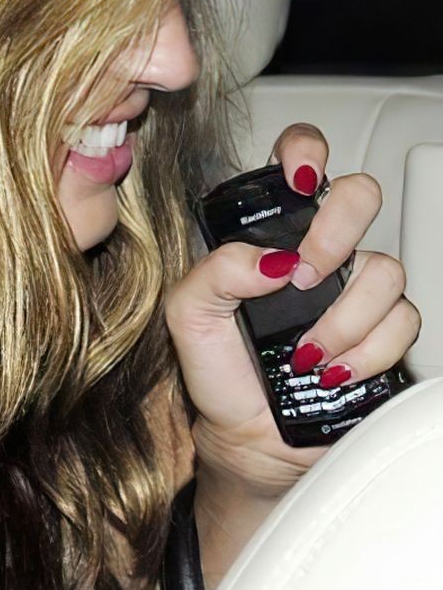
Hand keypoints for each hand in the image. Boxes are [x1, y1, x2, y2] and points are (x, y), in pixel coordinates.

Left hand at [164, 124, 421, 496]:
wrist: (247, 437)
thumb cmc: (219, 372)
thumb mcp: (189, 317)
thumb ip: (215, 272)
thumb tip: (271, 260)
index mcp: (272, 234)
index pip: (300, 160)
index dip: (307, 152)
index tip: (299, 181)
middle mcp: (320, 252)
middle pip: (360, 196)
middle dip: (337, 234)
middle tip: (305, 279)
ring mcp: (355, 288)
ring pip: (384, 271)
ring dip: (343, 319)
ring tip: (307, 353)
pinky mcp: (383, 329)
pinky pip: (401, 323)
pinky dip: (364, 353)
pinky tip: (333, 371)